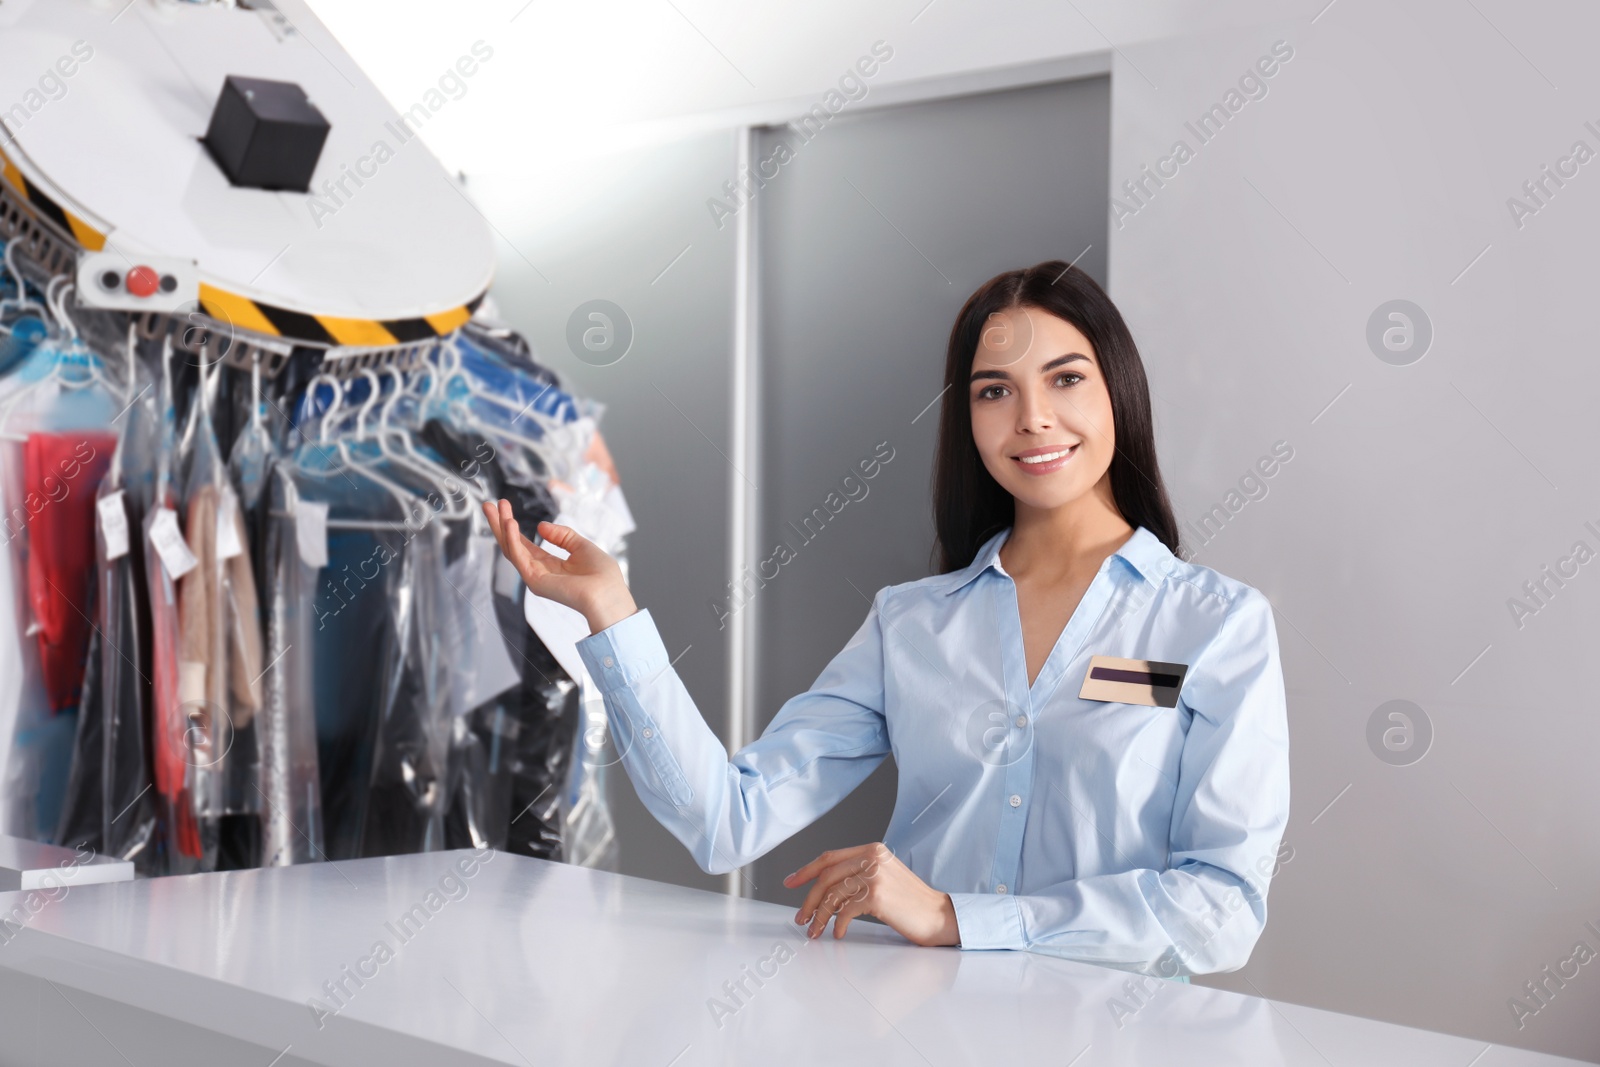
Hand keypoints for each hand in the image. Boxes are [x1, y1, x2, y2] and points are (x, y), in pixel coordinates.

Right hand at [482, 499, 636, 633]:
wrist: (609, 594)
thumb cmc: (602, 575)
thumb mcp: (581, 546)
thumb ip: (562, 535)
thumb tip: (541, 526)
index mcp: (550, 564)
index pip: (524, 544)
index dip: (513, 526)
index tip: (504, 506)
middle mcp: (538, 571)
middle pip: (512, 545)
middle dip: (499, 525)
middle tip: (488, 505)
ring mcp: (535, 577)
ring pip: (510, 549)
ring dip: (501, 528)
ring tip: (493, 509)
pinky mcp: (534, 580)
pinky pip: (519, 557)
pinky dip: (512, 539)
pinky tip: (509, 523)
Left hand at [784, 843, 958, 946]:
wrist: (939, 916)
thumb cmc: (911, 902)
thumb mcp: (884, 878)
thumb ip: (858, 875)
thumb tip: (824, 890)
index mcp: (873, 850)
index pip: (830, 857)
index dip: (806, 870)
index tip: (790, 882)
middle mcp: (873, 857)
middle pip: (826, 877)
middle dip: (808, 900)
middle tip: (800, 917)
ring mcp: (875, 875)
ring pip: (832, 894)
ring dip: (819, 916)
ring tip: (814, 931)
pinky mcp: (877, 895)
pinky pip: (845, 910)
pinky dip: (837, 924)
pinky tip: (839, 933)